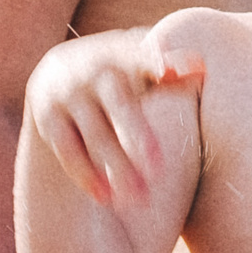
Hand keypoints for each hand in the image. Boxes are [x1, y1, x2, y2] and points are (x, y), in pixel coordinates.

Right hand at [24, 30, 204, 204]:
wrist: (58, 70)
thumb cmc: (118, 74)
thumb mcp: (140, 68)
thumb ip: (170, 72)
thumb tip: (202, 68)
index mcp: (122, 54)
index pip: (140, 60)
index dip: (154, 65)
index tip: (166, 74)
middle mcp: (92, 70)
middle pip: (118, 104)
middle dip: (136, 135)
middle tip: (158, 169)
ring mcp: (68, 93)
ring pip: (94, 133)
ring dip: (115, 165)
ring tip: (139, 198)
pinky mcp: (49, 117)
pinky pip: (67, 148)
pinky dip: (84, 173)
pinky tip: (105, 198)